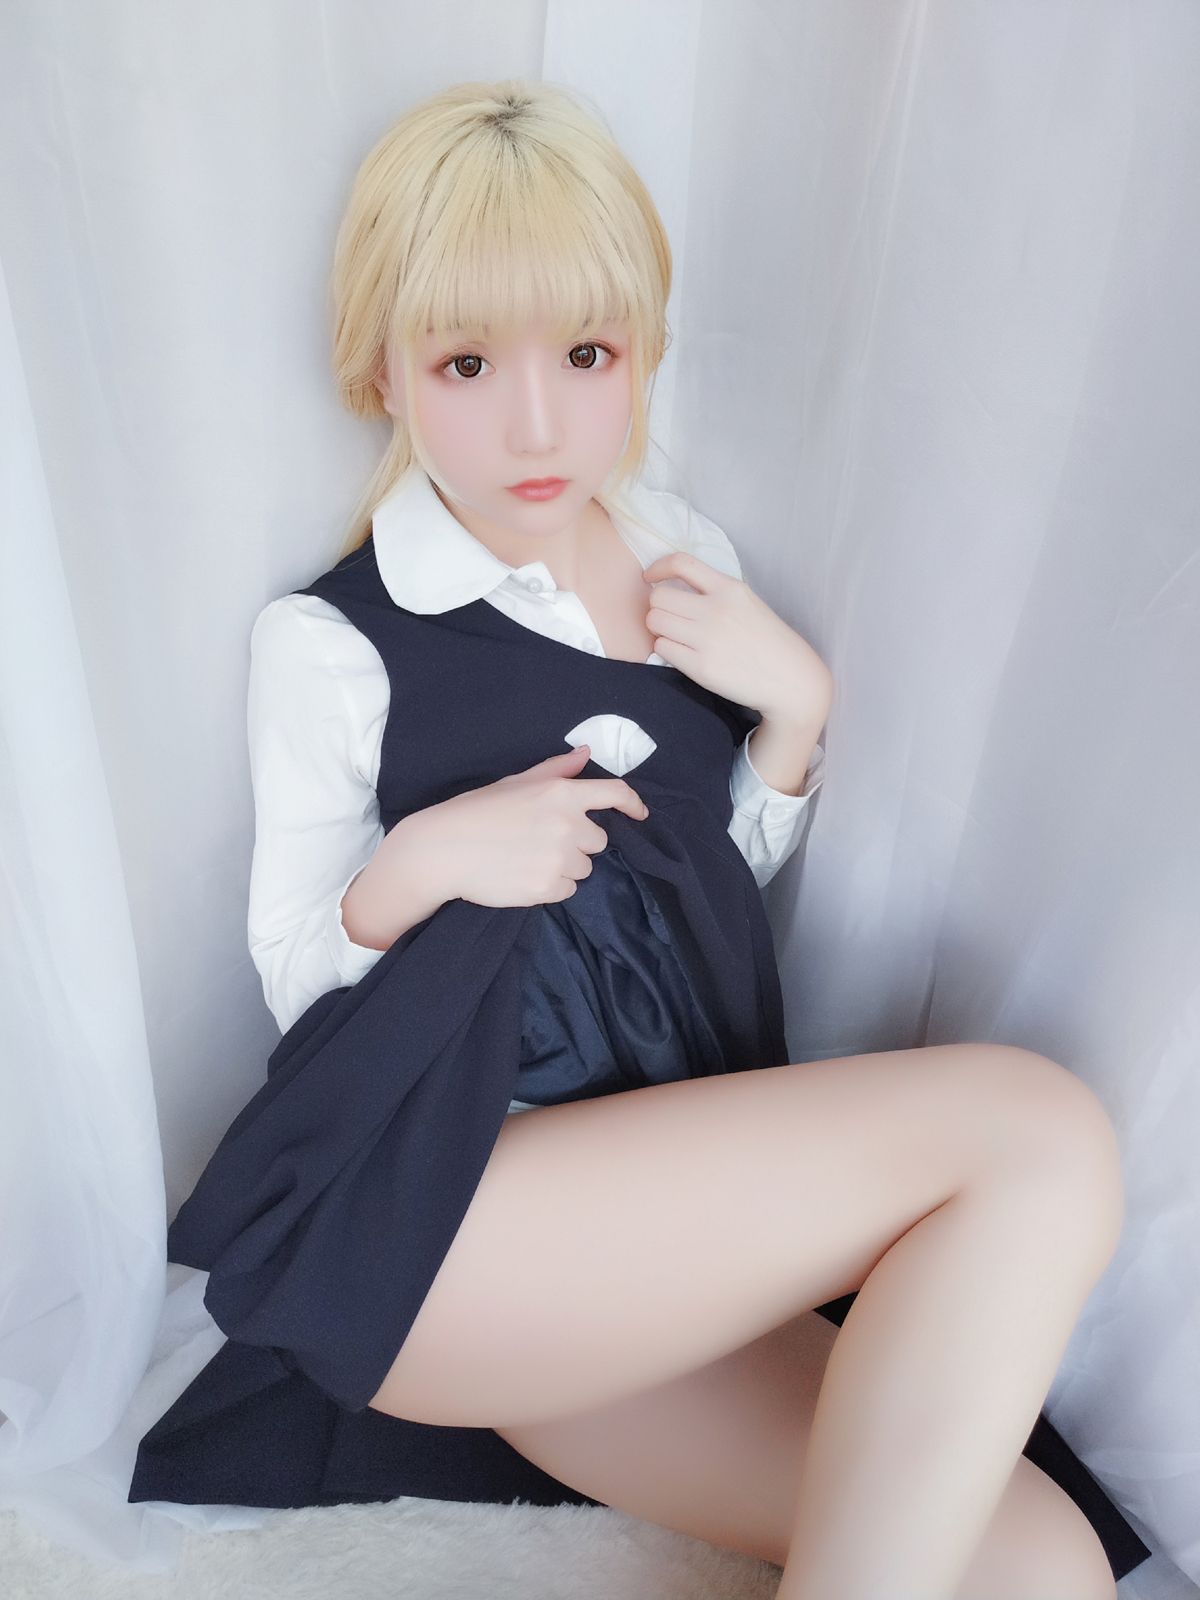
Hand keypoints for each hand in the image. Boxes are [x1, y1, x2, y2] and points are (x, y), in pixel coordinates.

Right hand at [422, 743, 649, 909]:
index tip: (640, 814)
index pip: (615, 793)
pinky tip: (523, 875)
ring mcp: (559, 859)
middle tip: (541, 840)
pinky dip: (551, 886)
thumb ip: (556, 770)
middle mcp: (567, 825)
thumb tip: (585, 754)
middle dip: (577, 842)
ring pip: (584, 868)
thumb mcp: (517, 782)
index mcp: (561, 793)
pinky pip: (568, 890)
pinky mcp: (548, 888)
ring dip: (565, 866)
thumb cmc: (478, 810)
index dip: (633, 804)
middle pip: (598, 840)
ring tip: (528, 858)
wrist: (445, 849)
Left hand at [641, 551, 832, 729]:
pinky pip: (662, 648)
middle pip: (658, 597)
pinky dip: (666, 649)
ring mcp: (707, 639)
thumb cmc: (768, 642)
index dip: (657, 568)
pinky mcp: (701, 667)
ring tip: (675, 636)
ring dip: (658, 628)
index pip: (681, 563)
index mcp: (729, 589)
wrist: (790, 679)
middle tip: (669, 618)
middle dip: (657, 607)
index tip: (650, 578)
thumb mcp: (747, 603)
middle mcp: (716, 610)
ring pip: (654, 622)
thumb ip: (715, 593)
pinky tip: (682, 653)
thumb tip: (674, 588)